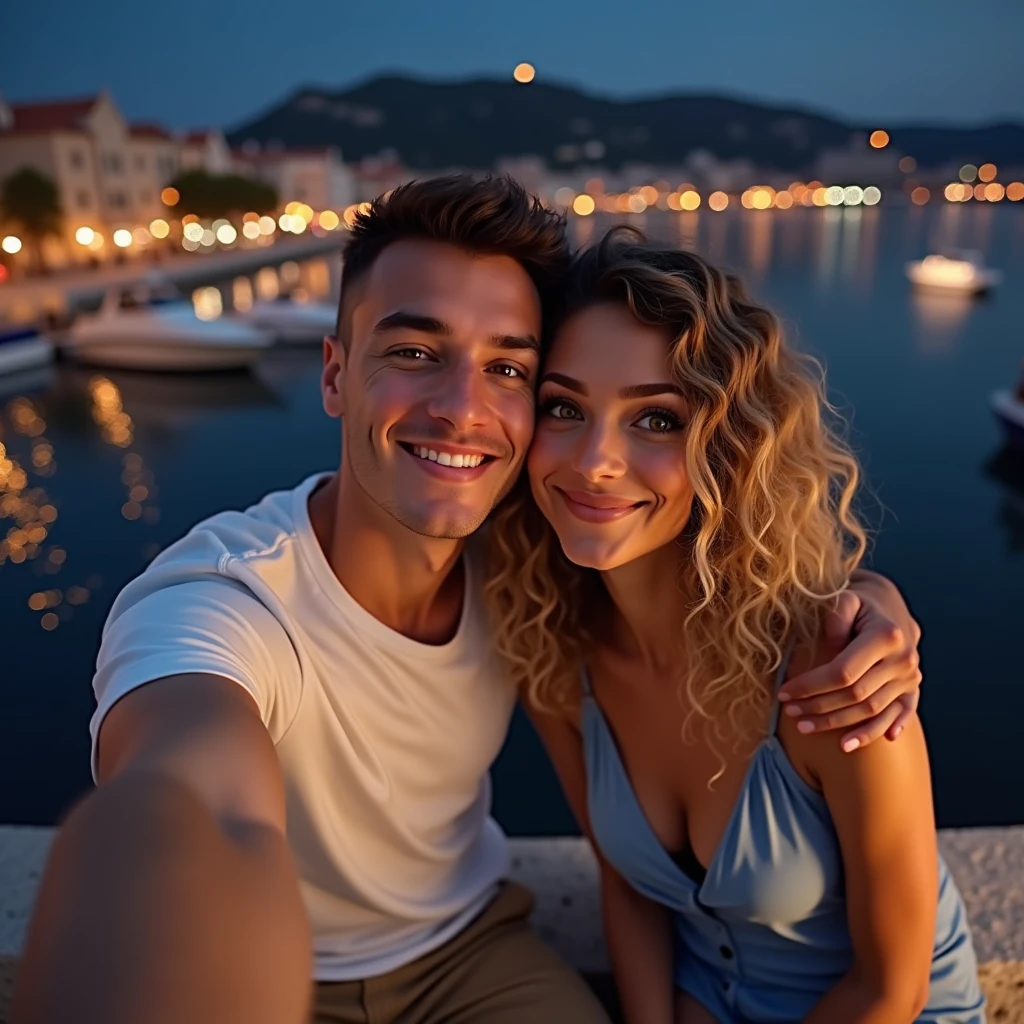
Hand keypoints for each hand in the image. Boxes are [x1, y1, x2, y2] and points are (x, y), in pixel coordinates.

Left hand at [777, 583, 921, 751]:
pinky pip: (897, 716)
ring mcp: (910, 677)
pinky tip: (851, 744)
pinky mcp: (912, 688)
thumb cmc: (859, 603)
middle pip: (856, 695)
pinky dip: (876, 731)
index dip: (811, 685)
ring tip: (805, 727)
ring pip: (871, 711)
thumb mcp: (845, 598)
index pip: (843, 672)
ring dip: (837, 724)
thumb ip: (836, 617)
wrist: (889, 604)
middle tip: (790, 712)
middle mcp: (904, 659)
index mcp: (886, 635)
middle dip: (819, 707)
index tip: (784, 692)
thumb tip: (833, 649)